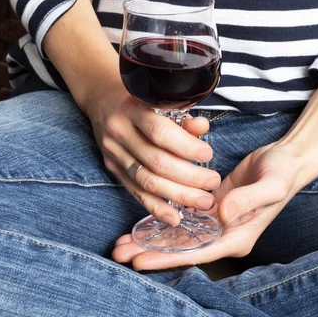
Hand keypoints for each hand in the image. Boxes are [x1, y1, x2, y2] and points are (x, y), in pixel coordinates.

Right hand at [84, 83, 220, 226]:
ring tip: (203, 201)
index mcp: (133, 109)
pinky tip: (174, 218)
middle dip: (190, 177)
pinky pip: (135, 192)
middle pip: (156, 162)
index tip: (207, 155)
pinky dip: (156, 207)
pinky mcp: (113, 169)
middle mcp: (120, 132)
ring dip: (178, 195)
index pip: (160, 133)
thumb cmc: (140, 101)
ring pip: (147, 181)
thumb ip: (182, 116)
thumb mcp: (159, 100)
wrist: (104, 102)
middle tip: (213, 183)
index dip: (186, 147)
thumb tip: (202, 128)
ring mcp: (114, 153)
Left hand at [112, 143, 304, 269]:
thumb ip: (248, 200)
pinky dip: (162, 221)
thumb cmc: (282, 173)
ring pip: (178, 235)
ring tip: (121, 242)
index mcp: (237, 237)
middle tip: (119, 252)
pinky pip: (183, 219)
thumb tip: (222, 213)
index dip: (167, 257)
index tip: (140, 259)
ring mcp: (217, 222)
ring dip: (151, 238)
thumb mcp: (271, 185)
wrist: (287, 160)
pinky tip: (141, 223)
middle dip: (150, 251)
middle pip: (182, 249)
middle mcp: (224, 235)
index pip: (198, 253)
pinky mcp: (211, 208)